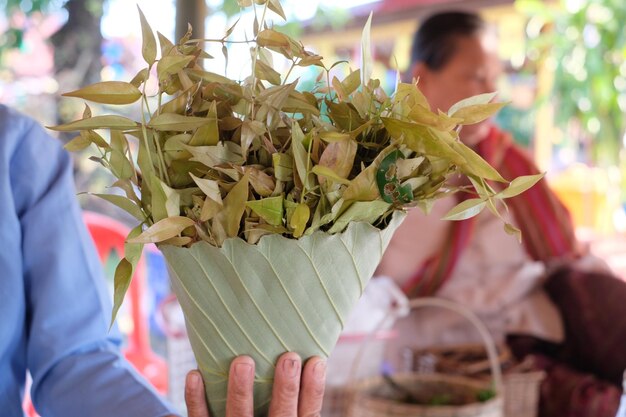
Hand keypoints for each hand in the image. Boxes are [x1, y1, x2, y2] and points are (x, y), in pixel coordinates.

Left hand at [184, 352, 326, 416]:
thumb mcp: (286, 416)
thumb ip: (294, 401)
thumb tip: (313, 358)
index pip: (307, 414)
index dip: (313, 389)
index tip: (316, 361)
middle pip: (280, 416)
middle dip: (285, 388)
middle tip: (289, 357)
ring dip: (240, 390)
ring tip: (243, 361)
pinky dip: (196, 399)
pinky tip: (195, 374)